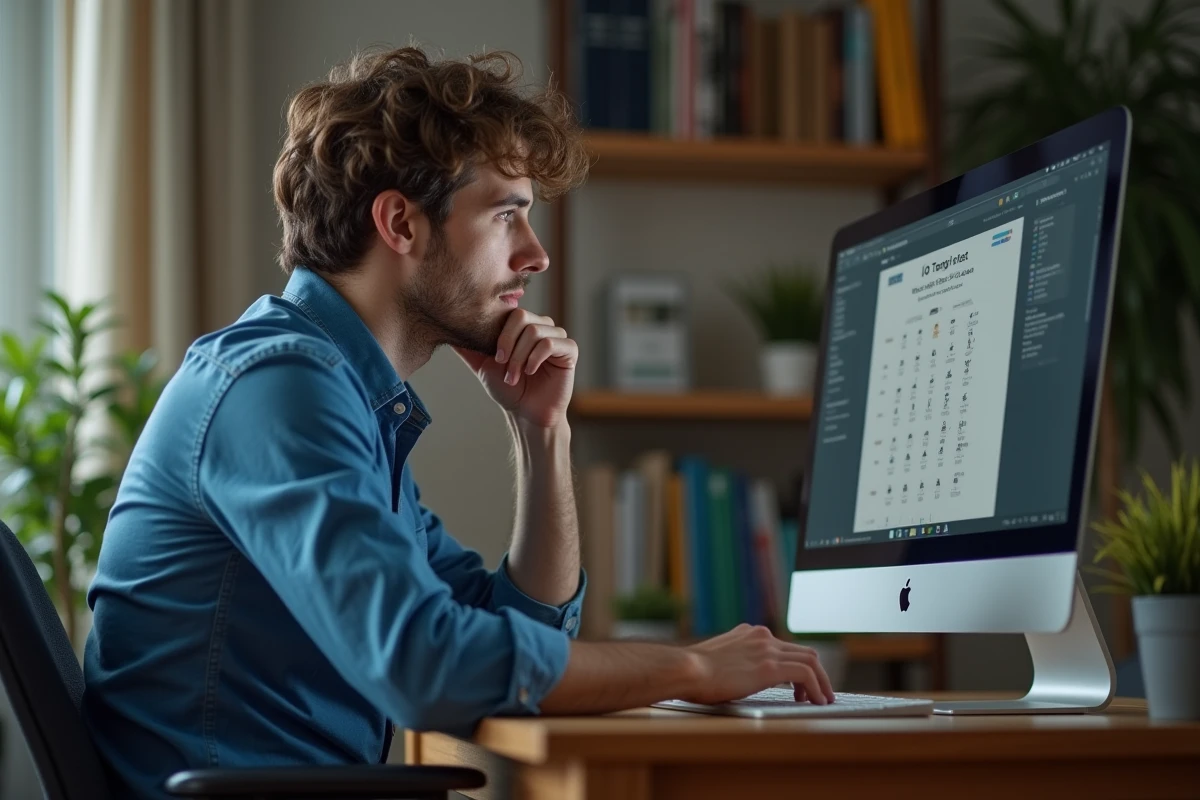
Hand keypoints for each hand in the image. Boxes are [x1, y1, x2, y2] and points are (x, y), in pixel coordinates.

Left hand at [453, 309, 577, 428]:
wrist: (526, 414)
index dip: (500, 334)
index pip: (510, 312)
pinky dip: (536, 358)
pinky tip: (530, 371)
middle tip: (502, 365)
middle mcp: (541, 327)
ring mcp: (557, 336)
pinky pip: (551, 343)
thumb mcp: (482, 364)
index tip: (494, 357)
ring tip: (514, 375)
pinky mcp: (569, 350)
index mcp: (523, 326)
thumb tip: (443, 330)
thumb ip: (468, 347)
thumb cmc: (508, 389)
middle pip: (522, 317)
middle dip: (508, 344)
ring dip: (520, 356)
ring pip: (535, 331)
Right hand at [680, 624, 835, 704]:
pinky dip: (816, 687)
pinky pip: (805, 674)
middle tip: (819, 693)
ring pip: (810, 660)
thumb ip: (732, 661)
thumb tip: (735, 677)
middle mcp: (761, 636)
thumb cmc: (692, 672)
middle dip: (816, 673)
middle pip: (803, 651)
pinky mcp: (770, 666)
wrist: (685, 669)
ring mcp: (767, 649)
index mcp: (749, 633)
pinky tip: (815, 701)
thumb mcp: (716, 659)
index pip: (784, 646)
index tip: (799, 685)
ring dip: (821, 681)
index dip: (796, 665)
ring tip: (822, 699)